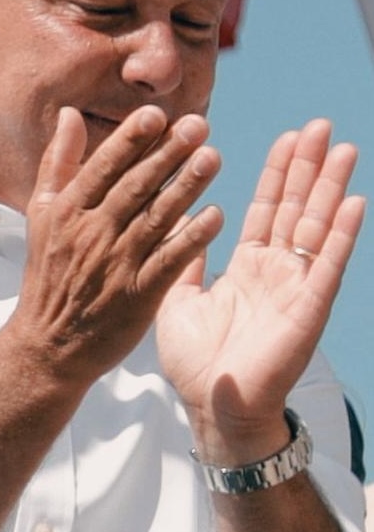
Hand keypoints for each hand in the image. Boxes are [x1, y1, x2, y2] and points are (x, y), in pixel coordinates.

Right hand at [8, 105, 222, 394]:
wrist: (48, 344)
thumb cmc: (49, 274)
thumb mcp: (41, 214)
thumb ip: (59, 163)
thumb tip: (70, 114)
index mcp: (67, 212)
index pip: (102, 168)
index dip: (130, 141)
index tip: (156, 115)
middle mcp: (90, 234)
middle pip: (134, 187)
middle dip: (167, 155)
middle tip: (199, 125)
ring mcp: (115, 265)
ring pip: (156, 219)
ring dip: (186, 187)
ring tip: (214, 157)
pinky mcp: (137, 295)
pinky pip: (169, 261)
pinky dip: (192, 239)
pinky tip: (216, 216)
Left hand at [155, 120, 365, 464]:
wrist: (212, 406)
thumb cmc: (195, 361)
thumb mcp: (178, 299)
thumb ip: (184, 260)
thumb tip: (180, 224)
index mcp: (246, 267)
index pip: (265, 209)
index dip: (277, 174)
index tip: (287, 137)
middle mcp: (276, 271)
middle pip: (296, 207)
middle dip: (309, 167)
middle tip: (321, 125)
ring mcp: (296, 287)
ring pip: (316, 226)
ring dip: (330, 187)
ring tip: (344, 148)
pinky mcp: (308, 306)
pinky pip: (326, 264)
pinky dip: (340, 233)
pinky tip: (354, 201)